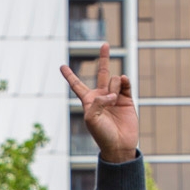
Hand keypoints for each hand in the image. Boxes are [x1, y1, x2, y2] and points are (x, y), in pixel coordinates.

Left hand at [61, 44, 136, 163]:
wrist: (119, 145)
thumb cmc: (102, 135)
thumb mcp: (92, 119)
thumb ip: (98, 101)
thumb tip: (112, 93)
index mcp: (88, 101)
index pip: (77, 85)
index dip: (69, 76)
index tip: (61, 66)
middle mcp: (102, 96)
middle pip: (102, 72)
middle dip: (103, 58)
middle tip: (105, 44)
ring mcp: (115, 96)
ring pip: (114, 79)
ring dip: (113, 87)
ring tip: (114, 101)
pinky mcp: (128, 99)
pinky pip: (126, 83)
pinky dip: (124, 82)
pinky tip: (123, 83)